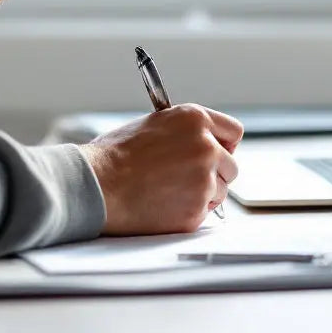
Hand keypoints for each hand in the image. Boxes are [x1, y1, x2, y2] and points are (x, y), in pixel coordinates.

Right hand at [81, 104, 243, 235]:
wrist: (98, 184)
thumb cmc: (115, 155)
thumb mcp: (154, 125)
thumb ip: (184, 132)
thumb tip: (201, 143)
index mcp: (194, 119)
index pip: (233, 132)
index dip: (224, 144)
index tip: (216, 153)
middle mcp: (206, 147)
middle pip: (231, 166)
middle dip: (215, 173)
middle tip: (188, 177)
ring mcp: (204, 180)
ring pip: (219, 192)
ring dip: (200, 194)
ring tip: (166, 191)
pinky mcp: (196, 210)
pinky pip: (203, 213)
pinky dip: (186, 213)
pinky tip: (162, 205)